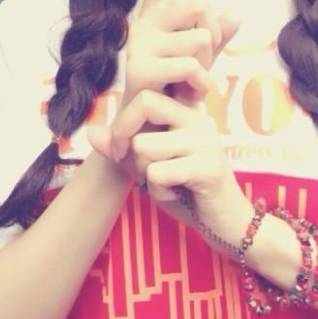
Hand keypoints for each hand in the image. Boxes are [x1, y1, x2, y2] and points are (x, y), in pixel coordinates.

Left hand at [104, 88, 250, 251]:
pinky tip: (177, 194)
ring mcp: (205, 141)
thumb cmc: (187, 192)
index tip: (122, 150)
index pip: (144, 94)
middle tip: (137, 167)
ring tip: (166, 182)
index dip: (122, 122)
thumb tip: (91, 132)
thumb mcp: (150, 166)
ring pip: (144, 144)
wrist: (227, 223)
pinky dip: (158, 191)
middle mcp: (198, 119)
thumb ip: (125, 149)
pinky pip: (158, 173)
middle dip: (126, 139)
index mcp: (186, 113)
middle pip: (144, 104)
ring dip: (145, 172)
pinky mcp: (208, 167)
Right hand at [123, 0, 238, 106]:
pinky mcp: (140, 69)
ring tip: (190, 88)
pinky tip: (187, 98)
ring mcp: (138, 45)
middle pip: (197, 2)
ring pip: (200, 37)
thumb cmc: (173, 98)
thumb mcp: (199, 65)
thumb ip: (214, 40)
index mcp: (155, 18)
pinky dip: (201, 84)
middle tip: (203, 61)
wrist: (147, 140)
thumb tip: (233, 14)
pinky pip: (192, 64)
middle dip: (212, 31)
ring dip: (207, 67)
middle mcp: (142, 24)